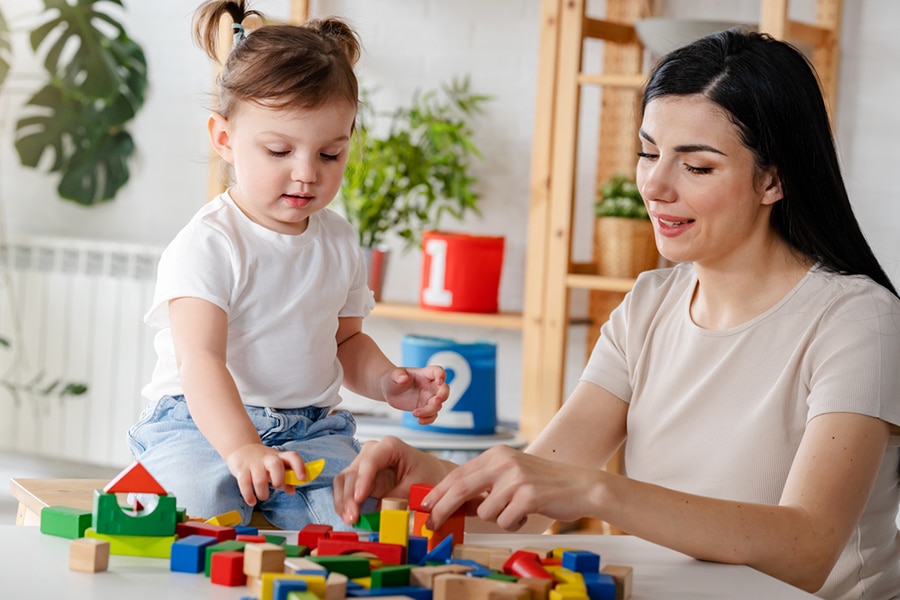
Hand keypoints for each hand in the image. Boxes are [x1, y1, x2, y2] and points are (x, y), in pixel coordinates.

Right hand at [225, 443, 306, 505]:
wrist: (241, 448)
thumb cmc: (263, 461)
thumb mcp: (276, 467)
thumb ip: (285, 479)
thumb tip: (292, 491)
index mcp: (279, 457)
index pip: (292, 457)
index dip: (299, 467)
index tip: (302, 478)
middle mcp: (267, 458)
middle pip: (276, 465)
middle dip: (279, 480)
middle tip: (277, 487)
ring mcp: (253, 463)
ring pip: (260, 479)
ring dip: (262, 492)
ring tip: (263, 496)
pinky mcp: (241, 469)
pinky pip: (244, 483)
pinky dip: (249, 495)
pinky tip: (252, 501)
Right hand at [332, 436, 451, 525]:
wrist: (433, 476)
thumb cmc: (428, 475)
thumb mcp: (416, 487)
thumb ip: (396, 498)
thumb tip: (377, 512)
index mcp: (389, 446)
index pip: (369, 461)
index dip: (362, 480)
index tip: (359, 499)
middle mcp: (372, 453)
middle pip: (352, 472)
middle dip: (349, 496)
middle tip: (352, 517)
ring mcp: (364, 466)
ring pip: (344, 481)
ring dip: (343, 502)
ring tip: (350, 520)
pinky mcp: (360, 480)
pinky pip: (346, 491)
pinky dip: (345, 504)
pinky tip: (349, 517)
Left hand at [381, 365, 448, 423]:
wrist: (388, 390)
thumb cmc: (393, 378)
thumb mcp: (393, 375)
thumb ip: (398, 375)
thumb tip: (403, 377)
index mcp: (424, 374)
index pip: (438, 371)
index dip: (441, 375)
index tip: (440, 381)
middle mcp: (430, 385)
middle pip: (444, 389)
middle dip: (442, 396)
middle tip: (434, 402)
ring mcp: (428, 397)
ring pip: (438, 405)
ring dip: (430, 411)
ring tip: (415, 413)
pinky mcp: (425, 408)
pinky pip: (432, 415)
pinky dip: (429, 419)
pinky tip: (419, 420)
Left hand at [421, 445, 603, 530]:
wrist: (581, 485)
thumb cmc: (544, 484)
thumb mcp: (511, 475)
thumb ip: (486, 484)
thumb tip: (453, 503)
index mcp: (497, 454)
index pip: (458, 473)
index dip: (438, 491)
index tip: (424, 505)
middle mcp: (503, 461)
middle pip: (460, 488)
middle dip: (442, 508)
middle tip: (430, 524)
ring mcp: (516, 477)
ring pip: (484, 511)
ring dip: (497, 518)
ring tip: (516, 510)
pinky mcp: (528, 495)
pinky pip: (505, 520)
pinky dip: (513, 524)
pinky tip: (528, 513)